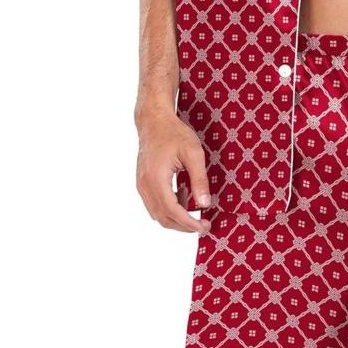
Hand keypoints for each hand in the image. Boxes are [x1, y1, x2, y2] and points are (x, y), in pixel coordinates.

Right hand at [135, 112, 210, 233]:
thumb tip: (205, 204)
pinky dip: (169, 208)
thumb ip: (199, 179)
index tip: (204, 227)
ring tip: (195, 211)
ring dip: (176, 218)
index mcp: (156, 179)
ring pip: (157, 213)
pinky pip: (154, 204)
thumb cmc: (174, 133)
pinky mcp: (143, 182)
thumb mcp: (193, 153)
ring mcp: (141, 185)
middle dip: (184, 226)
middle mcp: (145, 185)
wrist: (154, 120)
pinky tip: (184, 197)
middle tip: (204, 225)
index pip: (172, 211)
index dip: (189, 223)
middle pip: (163, 218)